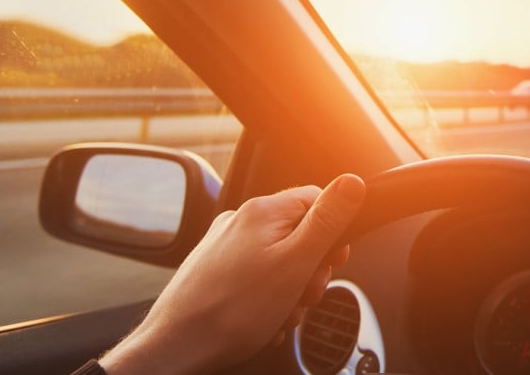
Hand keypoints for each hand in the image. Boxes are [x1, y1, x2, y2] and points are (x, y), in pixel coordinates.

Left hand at [99, 174, 365, 374]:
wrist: (177, 346)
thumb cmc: (233, 310)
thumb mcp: (296, 263)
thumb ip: (327, 221)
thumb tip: (352, 182)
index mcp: (263, 211)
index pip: (317, 201)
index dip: (333, 234)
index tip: (333, 262)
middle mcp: (240, 221)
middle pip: (299, 234)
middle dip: (310, 270)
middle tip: (302, 295)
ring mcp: (224, 246)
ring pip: (279, 260)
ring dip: (290, 290)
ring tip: (279, 314)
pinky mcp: (214, 270)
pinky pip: (256, 278)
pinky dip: (267, 299)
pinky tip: (262, 319)